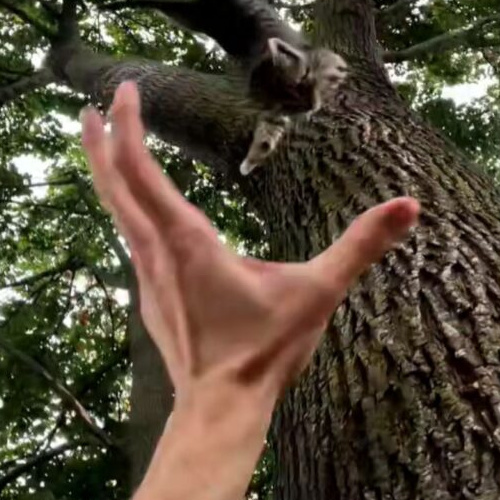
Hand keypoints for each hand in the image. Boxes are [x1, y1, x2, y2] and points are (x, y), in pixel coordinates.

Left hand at [81, 82, 419, 409]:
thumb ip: (360, 247)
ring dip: (109, 176)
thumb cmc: (264, 353)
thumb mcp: (317, 294)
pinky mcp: (150, 299)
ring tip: (106, 147)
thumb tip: (409, 207)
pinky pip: (130, 241)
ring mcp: (146, 279)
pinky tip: (139, 214)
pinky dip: (126, 210)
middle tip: (90, 107)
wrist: (220, 410)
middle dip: (99, 142)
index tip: (125, 89)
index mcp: (186, 241)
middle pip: (113, 186)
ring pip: (117, 214)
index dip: (128, 124)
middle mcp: (156, 254)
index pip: (140, 169)